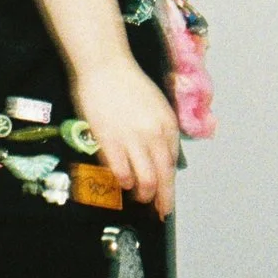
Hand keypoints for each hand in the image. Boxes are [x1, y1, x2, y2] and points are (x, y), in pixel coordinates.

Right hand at [73, 58, 177, 218]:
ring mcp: (133, 138)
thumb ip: (160, 130)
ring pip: (146, 178)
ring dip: (144, 193)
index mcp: (168, 124)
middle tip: (160, 211)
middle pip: (164, 175)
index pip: (172, 162)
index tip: (167, 196)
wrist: (105, 66)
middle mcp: (155, 134)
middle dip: (163, 198)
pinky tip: (124, 183)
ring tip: (141, 198)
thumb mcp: (156, 105)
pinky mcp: (110, 140)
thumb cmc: (129, 83)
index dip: (170, 183)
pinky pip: (121, 170)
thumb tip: (160, 155)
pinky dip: (124, 181)